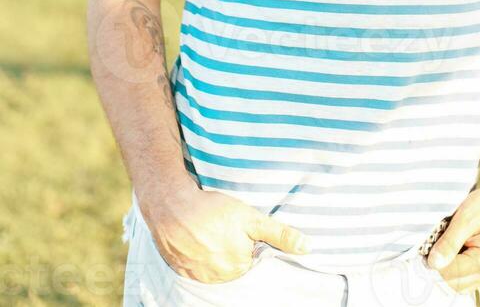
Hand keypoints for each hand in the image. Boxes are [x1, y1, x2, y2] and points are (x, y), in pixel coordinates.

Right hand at [141, 182, 311, 283]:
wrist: (170, 205)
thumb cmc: (212, 209)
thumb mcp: (250, 217)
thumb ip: (279, 233)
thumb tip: (306, 247)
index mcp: (238, 266)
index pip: (253, 260)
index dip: (251, 243)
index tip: (242, 230)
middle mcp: (219, 277)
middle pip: (235, 265)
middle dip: (234, 248)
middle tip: (223, 227)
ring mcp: (198, 275)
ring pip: (216, 266)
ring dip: (216, 252)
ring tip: (210, 231)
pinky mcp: (181, 271)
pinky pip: (197, 267)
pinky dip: (198, 256)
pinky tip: (197, 239)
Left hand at [424, 183, 479, 297]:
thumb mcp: (465, 219)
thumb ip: (449, 243)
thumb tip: (433, 263)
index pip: (451, 274)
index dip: (435, 262)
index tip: (427, 246)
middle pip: (455, 283)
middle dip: (441, 266)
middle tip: (436, 243)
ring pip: (460, 284)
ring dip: (449, 269)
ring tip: (448, 245)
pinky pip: (471, 282)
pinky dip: (459, 272)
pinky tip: (457, 258)